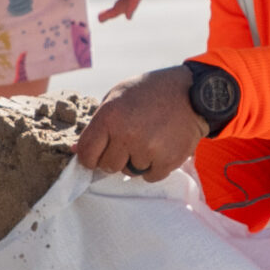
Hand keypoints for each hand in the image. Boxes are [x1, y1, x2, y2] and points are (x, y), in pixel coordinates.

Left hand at [73, 67, 208, 181]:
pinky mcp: (167, 161)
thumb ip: (97, 124)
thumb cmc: (150, 92)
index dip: (90, 157)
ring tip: (149, 138)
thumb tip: (76, 151)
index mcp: (110, 116)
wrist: (193, 93)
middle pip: (107, 166)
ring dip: (137, 160)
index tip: (98, 153)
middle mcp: (127, 134)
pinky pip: (150, 177)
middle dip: (115, 157)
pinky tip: (161, 146)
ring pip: (130, 171)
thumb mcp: (117, 96)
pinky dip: (154, 166)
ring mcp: (148, 149)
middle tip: (129, 141)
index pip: (86, 154)